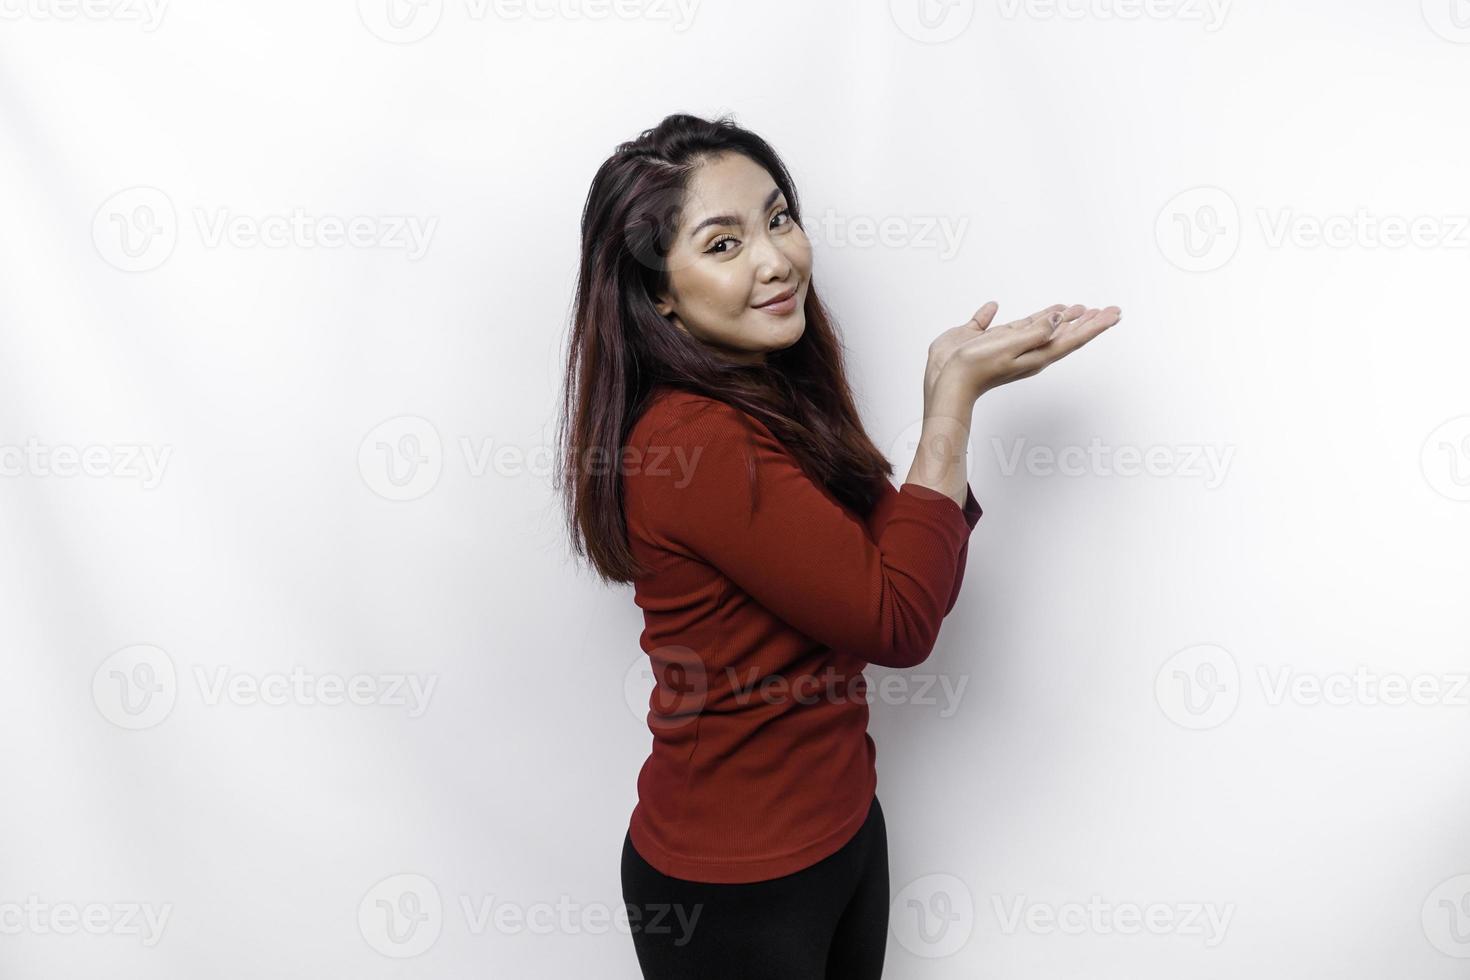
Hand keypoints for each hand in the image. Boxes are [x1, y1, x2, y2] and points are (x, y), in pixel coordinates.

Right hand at [934, 302, 1121, 401]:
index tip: (1114, 313)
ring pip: (1042, 328)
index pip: (1074, 337)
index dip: (1096, 325)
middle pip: (1065, 333)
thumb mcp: (1010, 348)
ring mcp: (1009, 345)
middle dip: (1087, 321)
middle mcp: (1028, 350)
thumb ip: (1036, 331)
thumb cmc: (975, 368)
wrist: (946, 382)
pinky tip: (996, 306)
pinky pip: (1007, 325)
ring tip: (1077, 308)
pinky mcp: (988, 340)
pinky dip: (1014, 316)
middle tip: (1107, 310)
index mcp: (1037, 353)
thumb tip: (1060, 318)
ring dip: (1061, 318)